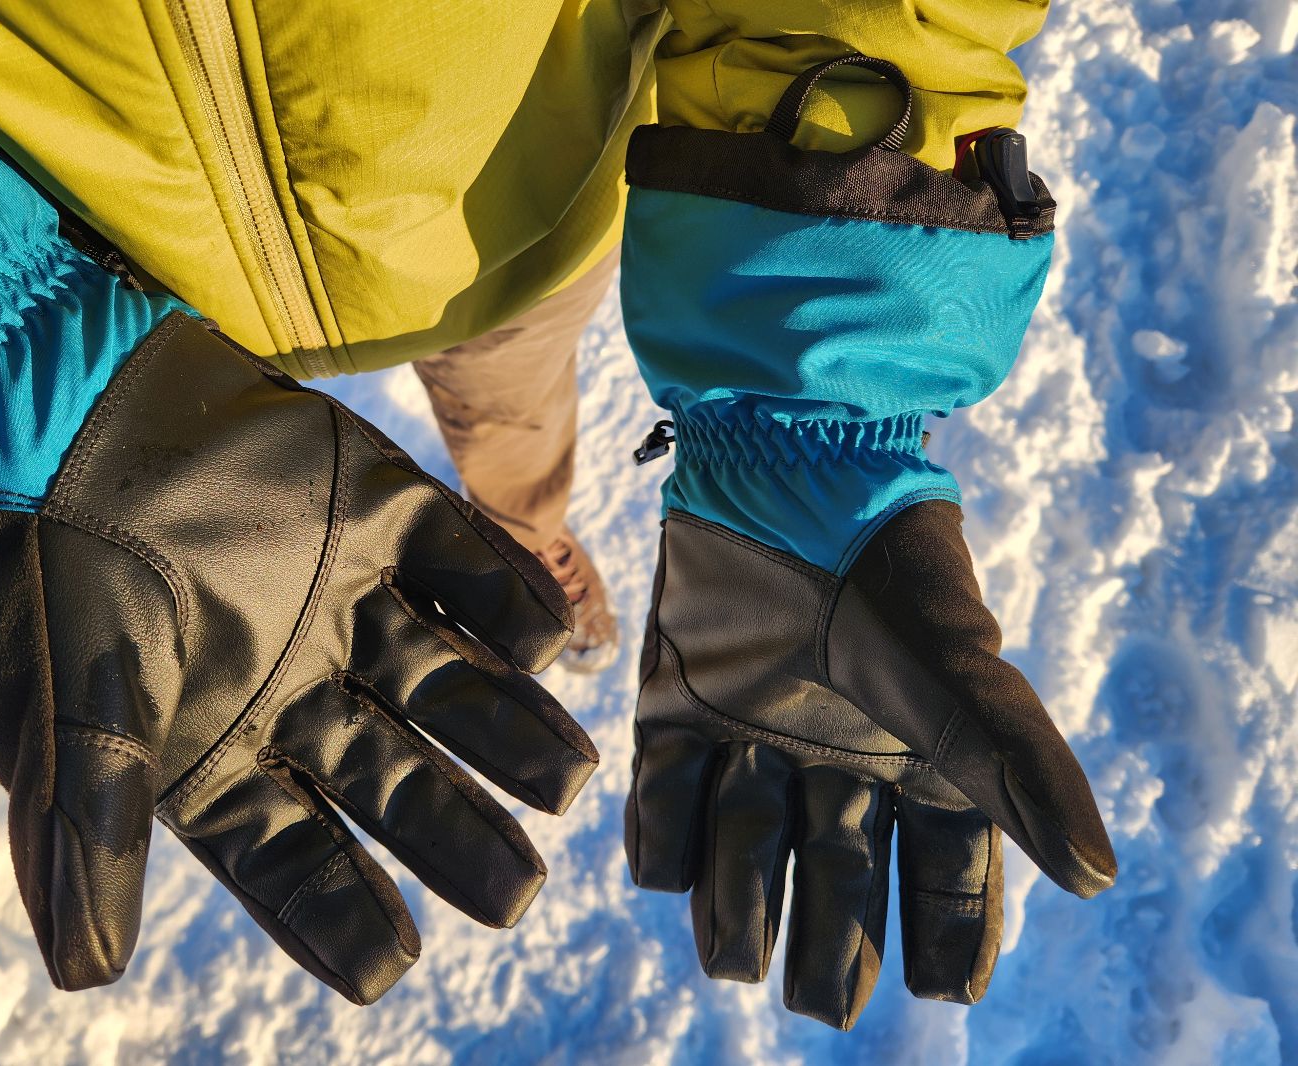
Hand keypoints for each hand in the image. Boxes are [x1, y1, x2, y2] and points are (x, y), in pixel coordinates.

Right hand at [0, 313, 595, 1001]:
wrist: (49, 408)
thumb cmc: (38, 573)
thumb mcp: (56, 713)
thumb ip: (88, 837)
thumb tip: (87, 975)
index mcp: (216, 747)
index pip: (290, 853)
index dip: (339, 909)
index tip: (393, 967)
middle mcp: (294, 684)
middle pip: (393, 779)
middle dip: (454, 834)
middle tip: (517, 894)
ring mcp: (344, 597)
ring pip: (447, 680)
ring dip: (509, 729)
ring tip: (569, 782)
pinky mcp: (380, 510)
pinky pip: (466, 564)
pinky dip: (512, 602)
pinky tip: (556, 647)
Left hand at [626, 504, 1114, 1028]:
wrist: (790, 475)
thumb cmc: (894, 577)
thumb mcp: (961, 678)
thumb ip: (1023, 768)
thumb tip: (1098, 879)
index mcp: (918, 757)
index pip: (946, 872)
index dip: (949, 936)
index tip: (949, 993)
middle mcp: (838, 758)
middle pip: (838, 879)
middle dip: (832, 945)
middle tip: (823, 1008)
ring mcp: (753, 735)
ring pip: (746, 849)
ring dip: (740, 906)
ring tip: (737, 961)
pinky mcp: (677, 706)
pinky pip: (664, 795)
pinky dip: (661, 836)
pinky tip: (667, 877)